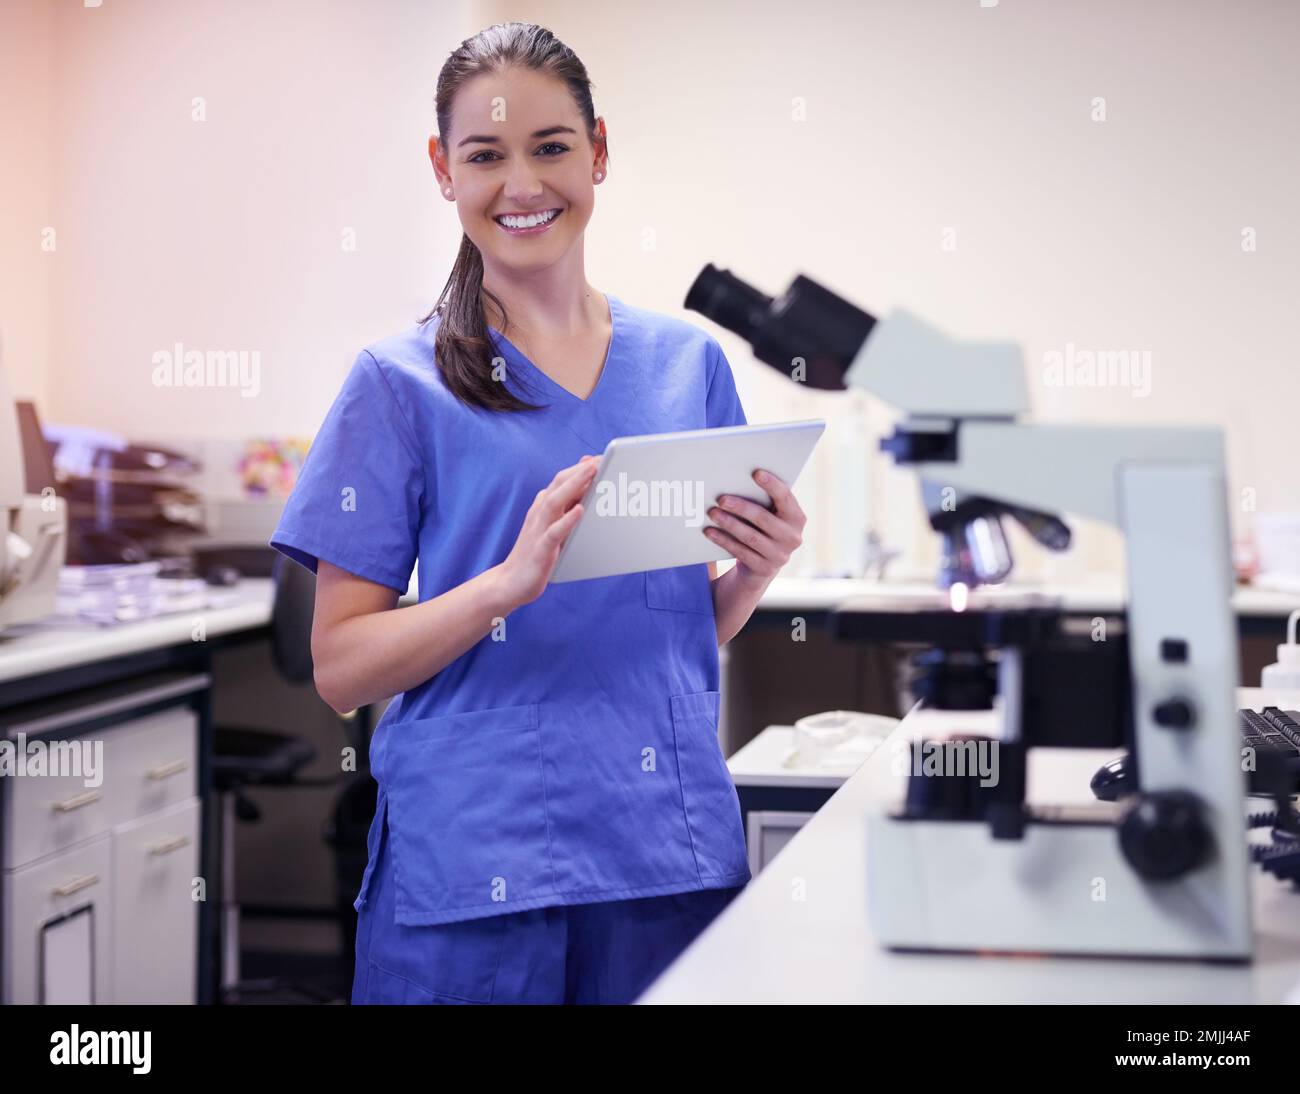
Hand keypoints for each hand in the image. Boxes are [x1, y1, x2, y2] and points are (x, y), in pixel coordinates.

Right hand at [496, 455, 599, 606]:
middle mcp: (539, 513)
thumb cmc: (536, 553)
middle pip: (558, 484)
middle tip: (600, 459)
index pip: (562, 480)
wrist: (510, 582)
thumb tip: (583, 486)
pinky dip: (567, 520)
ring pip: (555, 501)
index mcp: (543, 507)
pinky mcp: (540, 549)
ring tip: (591, 473)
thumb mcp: (552, 526)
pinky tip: (580, 511)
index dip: (580, 468)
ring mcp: (538, 530)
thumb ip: (566, 506)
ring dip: (574, 485)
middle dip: (579, 470)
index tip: (600, 457)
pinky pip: (554, 532)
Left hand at [703, 469, 805, 588]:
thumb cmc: (762, 529)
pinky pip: (740, 552)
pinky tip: (709, 531)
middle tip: (721, 498)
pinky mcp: (764, 569)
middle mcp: (793, 538)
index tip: (756, 473)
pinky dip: (723, 540)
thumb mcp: (769, 515)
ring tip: (712, 513)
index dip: (772, 485)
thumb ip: (763, 500)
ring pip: (750, 537)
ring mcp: (780, 556)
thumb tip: (735, 480)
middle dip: (741, 507)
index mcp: (797, 518)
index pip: (786, 498)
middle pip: (764, 518)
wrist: (761, 566)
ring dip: (729, 523)